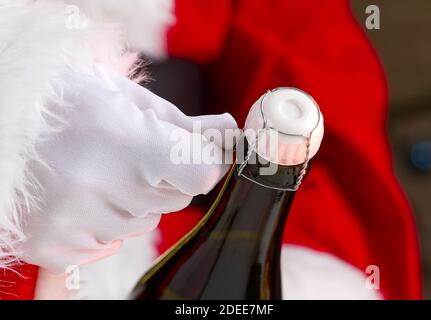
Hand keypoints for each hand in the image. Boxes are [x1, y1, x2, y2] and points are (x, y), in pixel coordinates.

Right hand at [19, 65, 236, 272]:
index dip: (200, 164)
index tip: (193, 155)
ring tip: (95, 170)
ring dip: (131, 201)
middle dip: (162, 179)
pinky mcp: (49, 245)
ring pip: (142, 224)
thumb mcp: (123, 97)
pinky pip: (106, 245)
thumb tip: (227, 134)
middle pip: (173, 200)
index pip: (199, 174)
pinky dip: (101, 224)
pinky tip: (76, 194)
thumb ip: (181, 123)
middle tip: (126, 153)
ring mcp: (70, 222)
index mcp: (123, 142)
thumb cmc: (62, 99)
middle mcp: (96, 188)